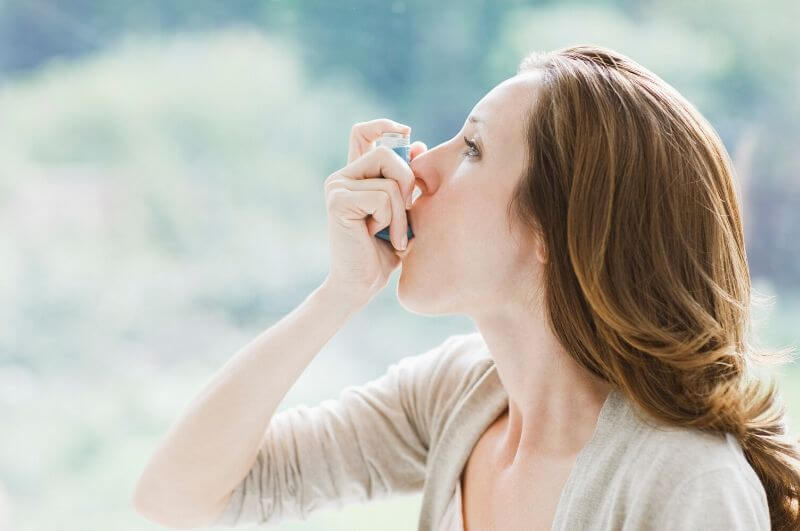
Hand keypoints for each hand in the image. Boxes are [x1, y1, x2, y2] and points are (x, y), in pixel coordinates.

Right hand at [323, 119, 426, 303]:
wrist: (362, 283)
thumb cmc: (385, 250)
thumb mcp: (403, 209)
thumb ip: (408, 180)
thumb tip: (418, 144)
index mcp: (356, 175)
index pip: (363, 132)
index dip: (384, 126)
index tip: (407, 133)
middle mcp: (342, 177)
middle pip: (387, 152)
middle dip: (407, 182)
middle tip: (406, 213)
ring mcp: (337, 186)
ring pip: (389, 179)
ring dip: (401, 212)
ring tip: (393, 234)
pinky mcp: (338, 201)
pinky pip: (382, 197)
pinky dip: (391, 220)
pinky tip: (378, 236)